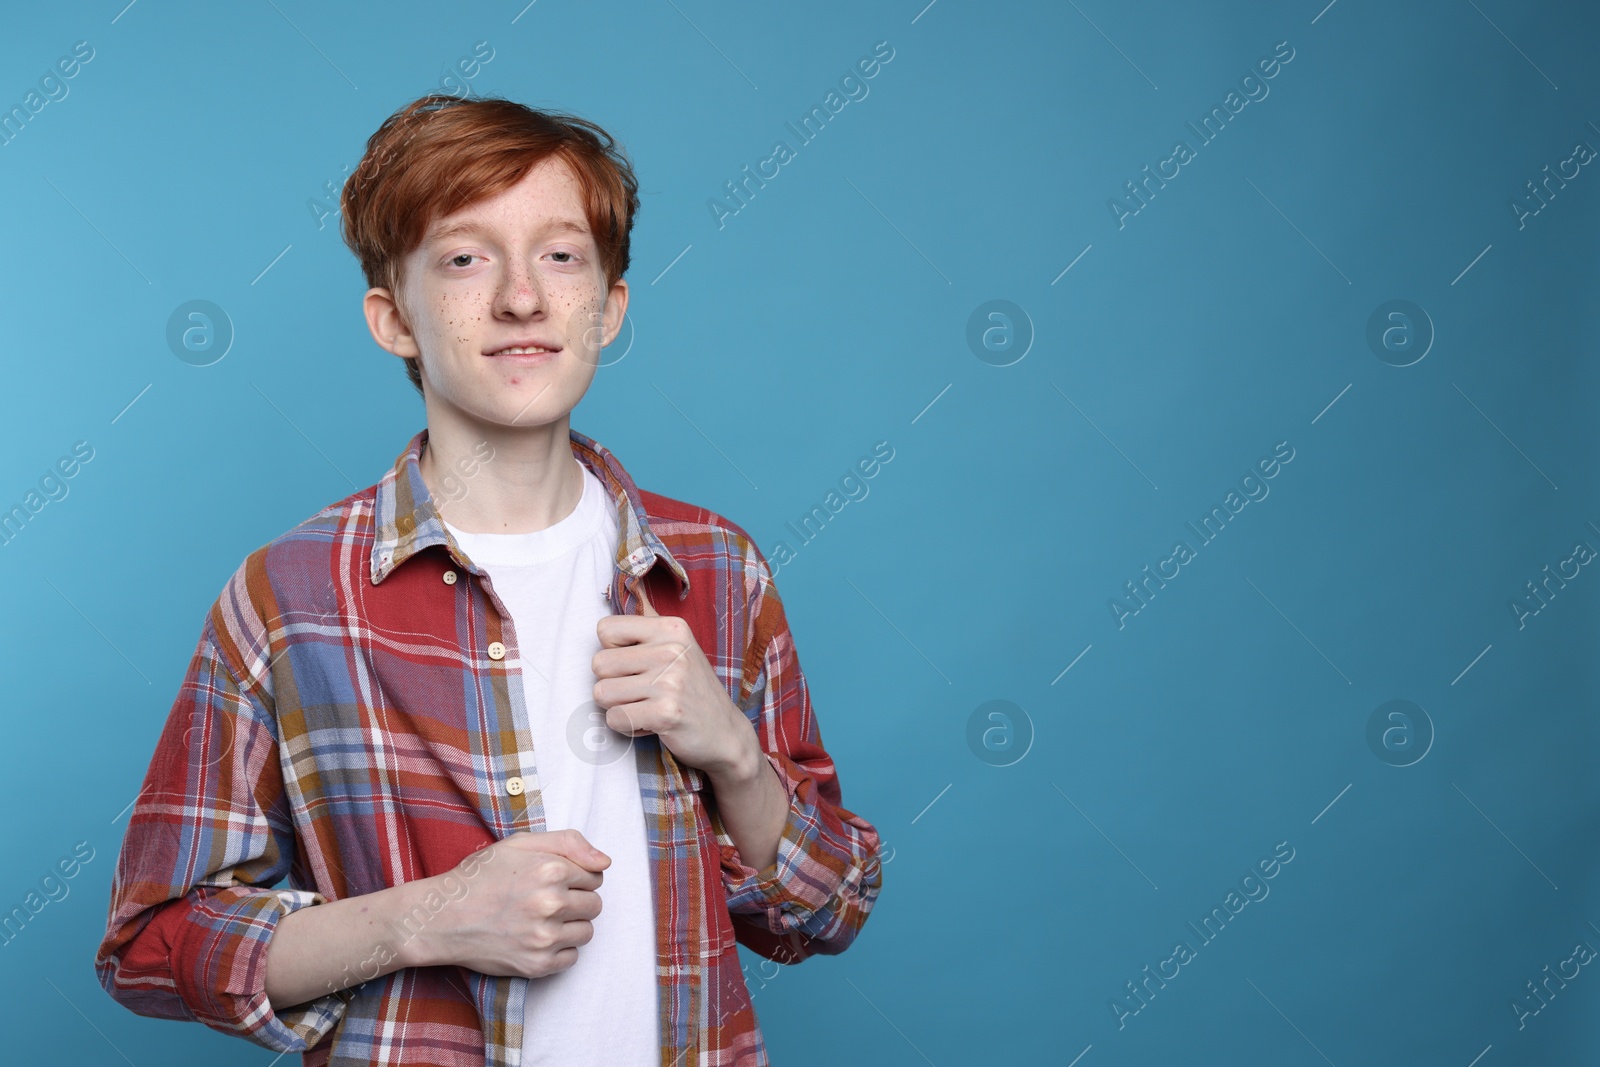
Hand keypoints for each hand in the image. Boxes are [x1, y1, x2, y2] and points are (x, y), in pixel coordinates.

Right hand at [413, 828, 610, 978]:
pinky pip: (572, 957)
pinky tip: (537, 938)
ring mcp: (545, 937)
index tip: (553, 880)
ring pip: (586, 932)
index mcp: (551, 870)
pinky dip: (560, 950)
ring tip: (541, 919)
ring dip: (571, 926)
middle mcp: (551, 904)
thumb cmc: (481, 876)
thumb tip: (605, 862)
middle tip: (546, 900)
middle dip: (576, 901)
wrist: (442, 918)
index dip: (576, 877)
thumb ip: (568, 843)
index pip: (595, 876)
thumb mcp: (520, 844)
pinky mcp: (537, 964)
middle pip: (594, 904)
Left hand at [592, 584, 758, 779]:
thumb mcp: (678, 646)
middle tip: (641, 691)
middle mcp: (671, 650)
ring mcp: (670, 682)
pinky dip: (627, 727)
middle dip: (612, 683)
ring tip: (646, 706)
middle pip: (598, 663)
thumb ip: (649, 621)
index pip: (605, 629)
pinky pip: (615, 719)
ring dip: (618, 706)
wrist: (725, 732)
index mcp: (671, 628)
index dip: (613, 651)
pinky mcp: (666, 714)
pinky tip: (651, 723)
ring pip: (602, 693)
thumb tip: (629, 584)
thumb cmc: (693, 689)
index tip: (637, 663)